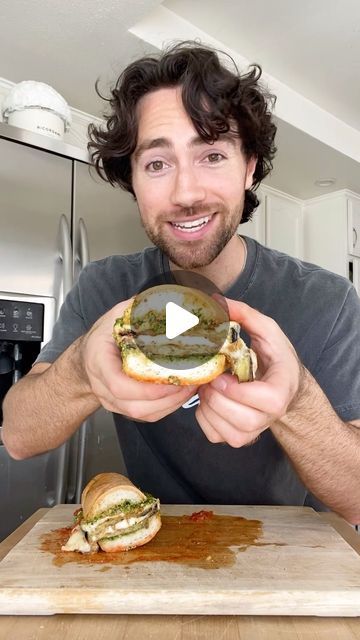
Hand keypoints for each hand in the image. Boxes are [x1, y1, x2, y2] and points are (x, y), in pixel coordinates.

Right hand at [79, 298, 196, 421]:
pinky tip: (181, 394)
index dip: (147, 389)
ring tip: (192, 388)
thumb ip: (140, 310)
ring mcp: (112, 401)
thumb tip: (174, 304)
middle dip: (167, 399)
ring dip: (171, 405)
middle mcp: (103, 387)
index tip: (173, 380)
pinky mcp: (123, 408)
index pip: (119, 385)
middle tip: (192, 383)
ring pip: (143, 414)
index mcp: (99, 361)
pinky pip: (146, 416)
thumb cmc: (104, 335)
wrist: (86, 358)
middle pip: (134, 406)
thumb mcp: (117, 315)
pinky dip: (167, 408)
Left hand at [195, 299, 303, 446]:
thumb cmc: (276, 360)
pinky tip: (209, 401)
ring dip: (208, 408)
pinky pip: (214, 435)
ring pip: (225, 432)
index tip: (223, 375)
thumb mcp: (268, 332)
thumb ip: (245, 315)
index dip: (239, 391)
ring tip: (208, 388)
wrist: (285, 389)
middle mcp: (269, 417)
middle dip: (216, 398)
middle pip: (241, 420)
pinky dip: (204, 418)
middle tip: (209, 379)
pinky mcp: (238, 438)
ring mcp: (253, 432)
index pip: (266, 401)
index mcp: (280, 392)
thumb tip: (216, 301)